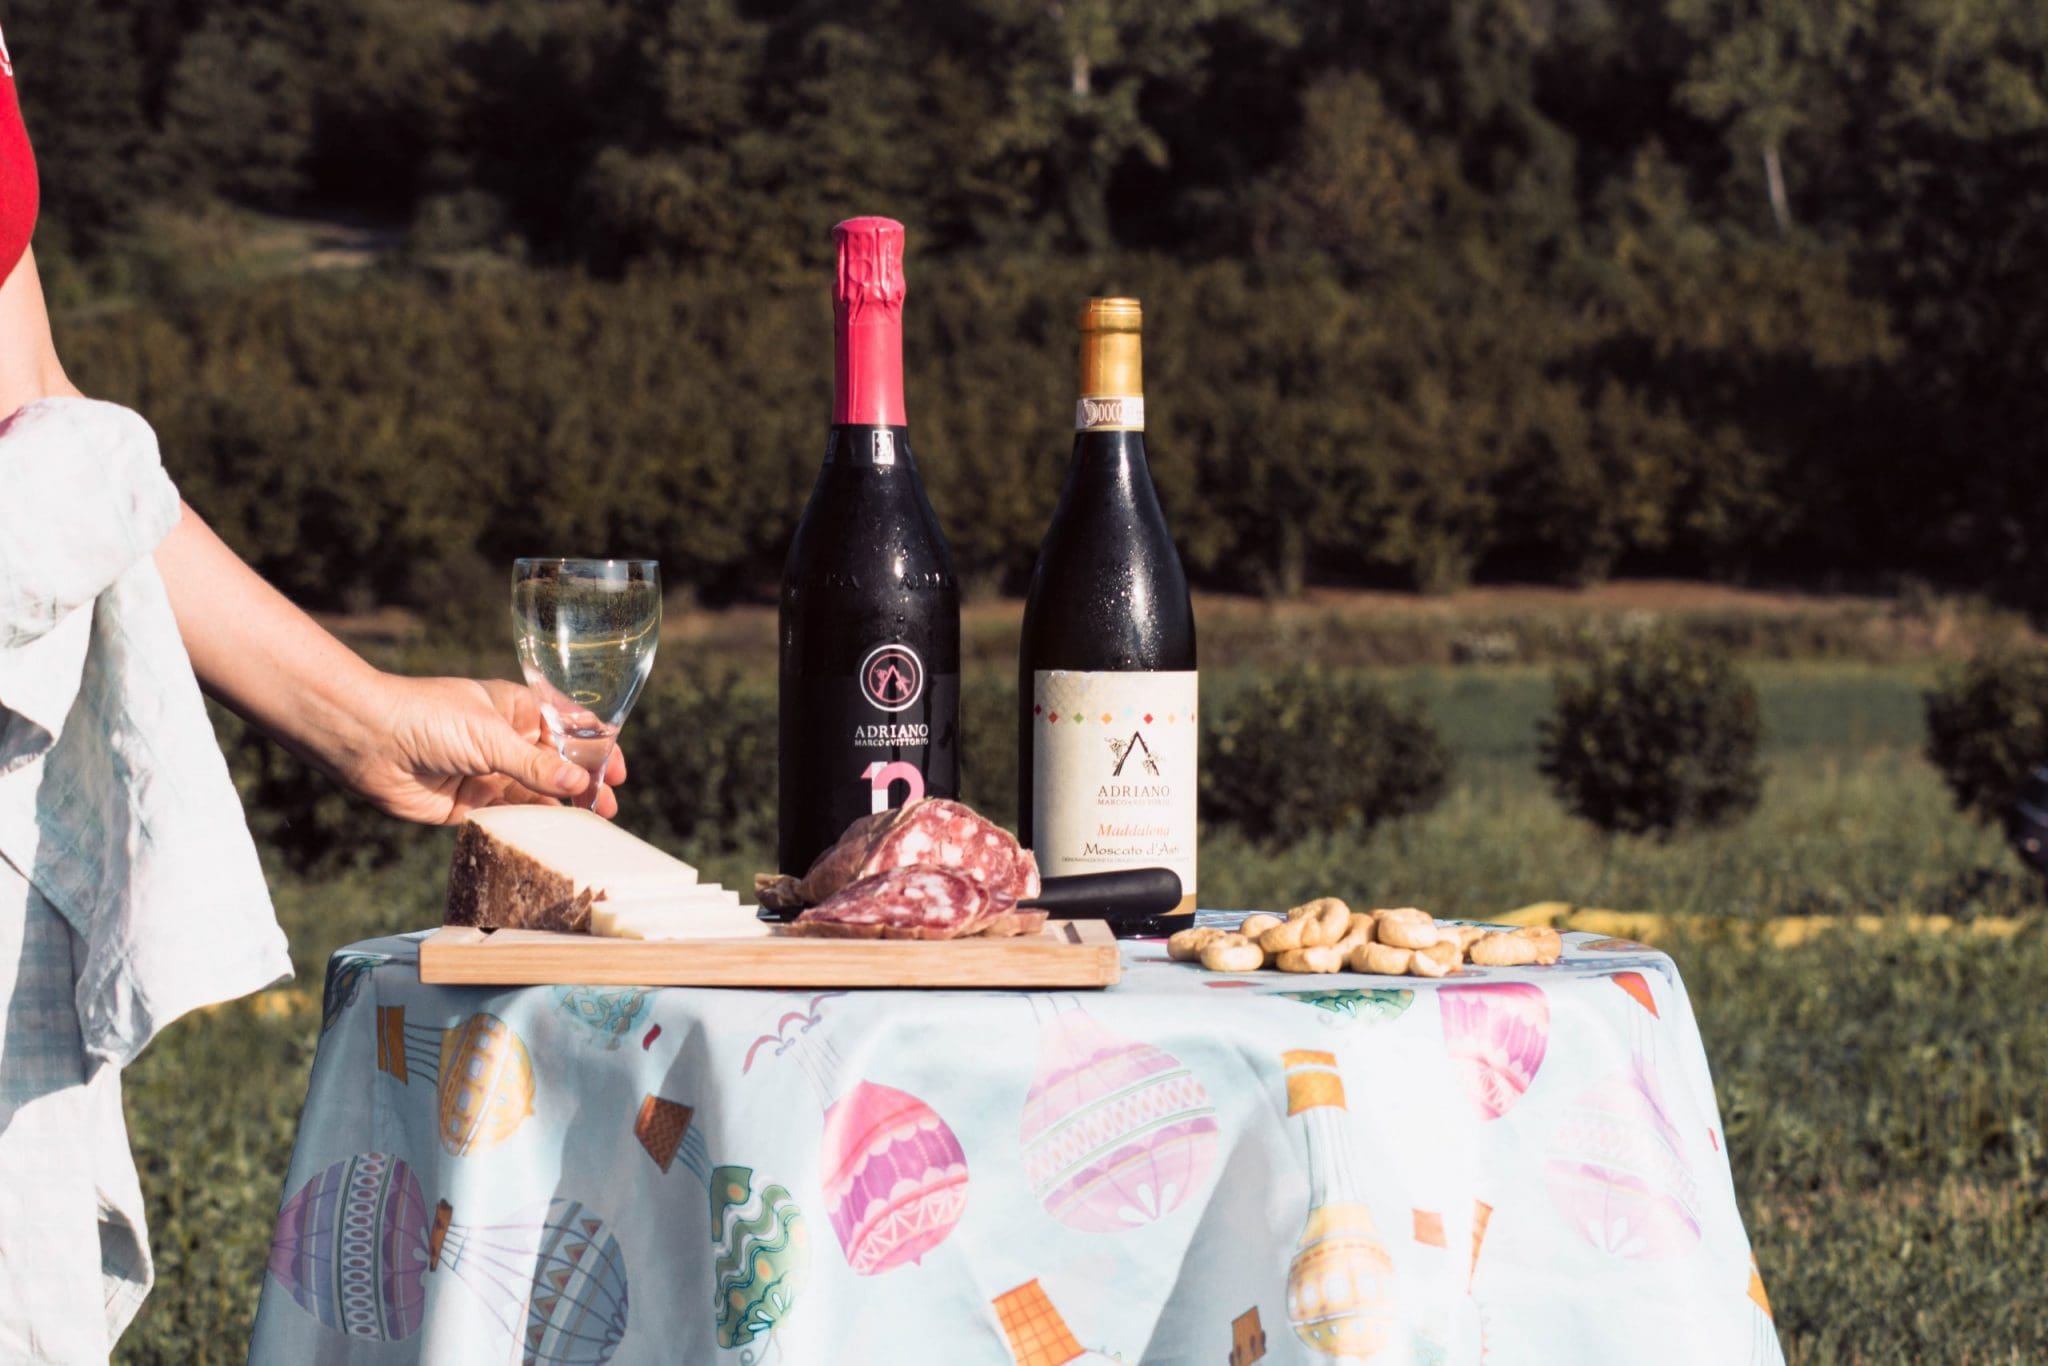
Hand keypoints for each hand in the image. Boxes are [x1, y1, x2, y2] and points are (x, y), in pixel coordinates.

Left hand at [342, 675, 628, 824]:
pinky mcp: (471, 805)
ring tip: (590, 825)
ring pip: (537, 793)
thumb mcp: (490, 736)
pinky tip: (552, 834)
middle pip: (557, 765)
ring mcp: (489, 773)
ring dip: (562, 807)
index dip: (596, 747)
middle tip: (608, 806)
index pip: (567, 727)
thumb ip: (536, 766)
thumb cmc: (428, 719)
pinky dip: (533, 824)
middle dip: (585, 783)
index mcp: (515, 709)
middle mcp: (505, 741)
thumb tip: (581, 785)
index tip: (618, 769)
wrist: (369, 742)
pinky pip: (510, 816)